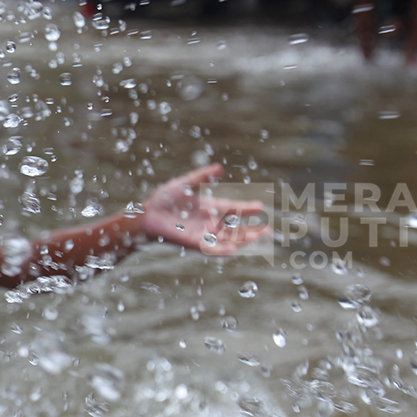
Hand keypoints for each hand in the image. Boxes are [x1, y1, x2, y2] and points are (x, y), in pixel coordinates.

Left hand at [142, 165, 266, 254]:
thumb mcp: (186, 184)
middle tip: (268, 230)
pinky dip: (224, 249)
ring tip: (259, 236)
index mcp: (210, 208)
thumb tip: (220, 168)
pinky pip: (212, 249)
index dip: (247, 208)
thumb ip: (202, 177)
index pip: (234, 209)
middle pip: (236, 228)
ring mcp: (204, 234)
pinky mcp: (195, 244)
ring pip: (229, 240)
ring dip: (244, 239)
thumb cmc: (165, 199)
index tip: (260, 206)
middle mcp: (210, 223)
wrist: (147, 215)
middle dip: (253, 230)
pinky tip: (235, 248)